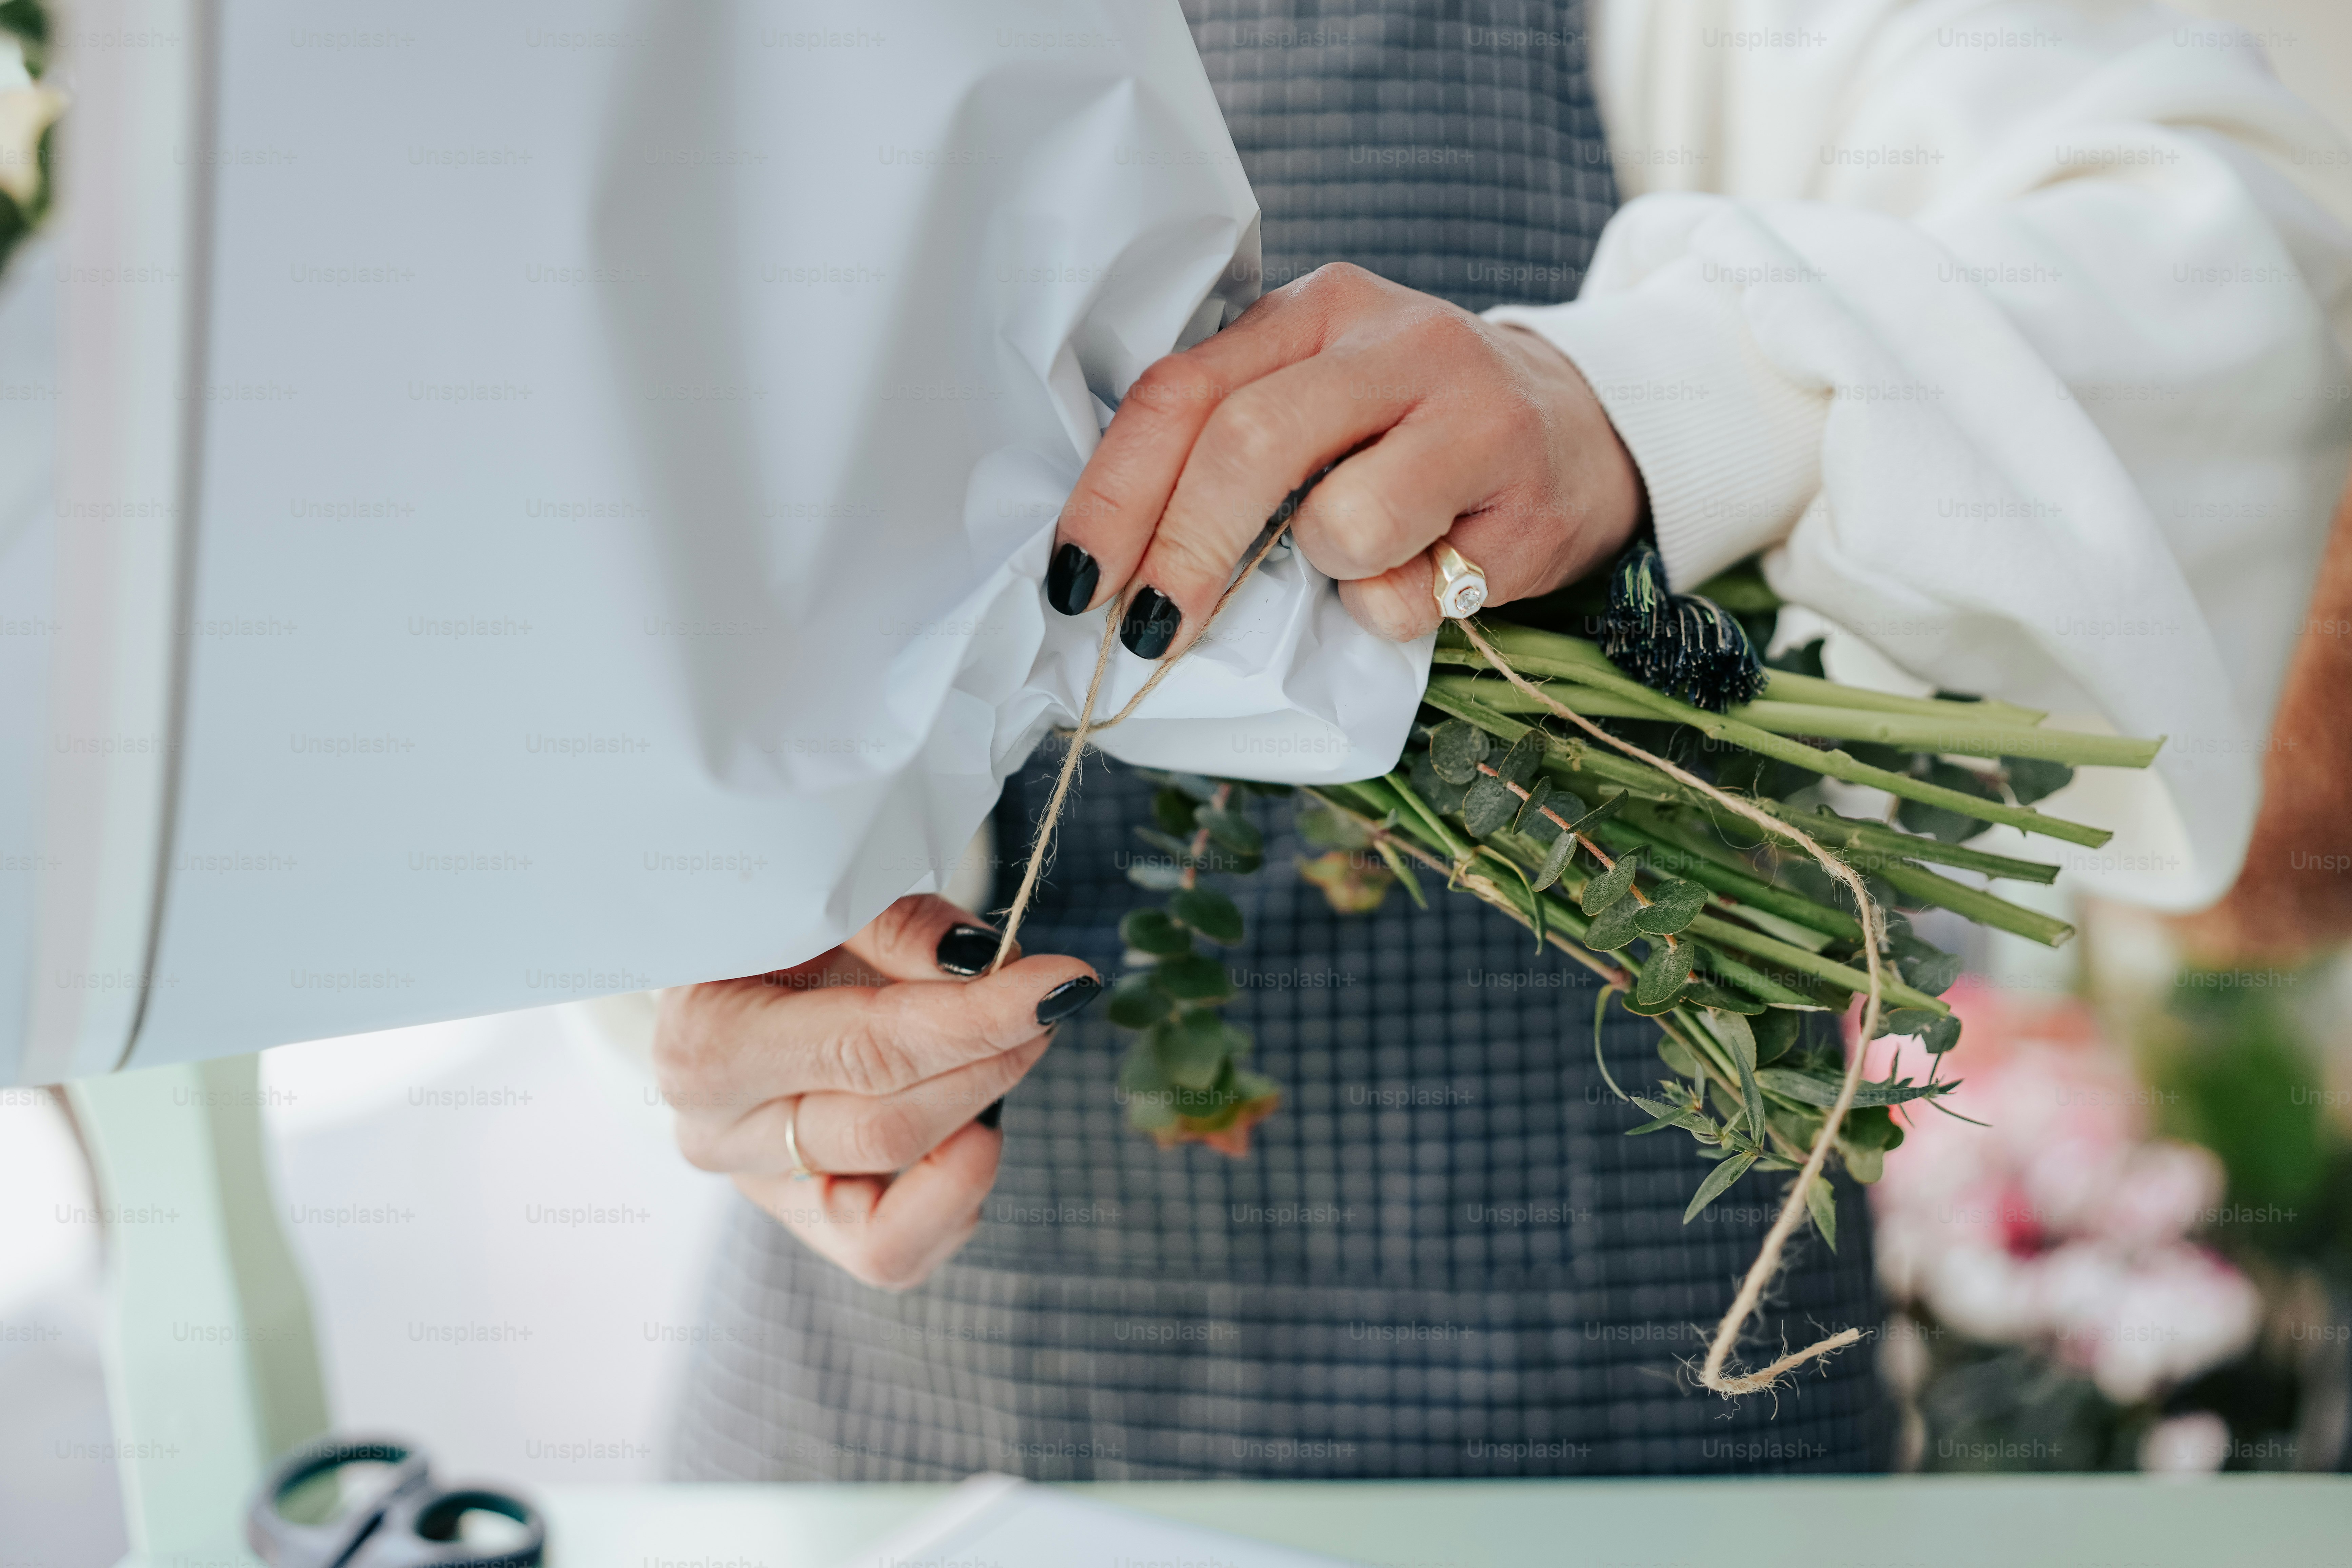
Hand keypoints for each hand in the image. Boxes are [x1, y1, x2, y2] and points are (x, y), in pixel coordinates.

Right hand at [653, 895, 1099, 1289]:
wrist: (729, 971)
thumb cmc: (779, 922)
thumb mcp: (827, 898)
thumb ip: (896, 924)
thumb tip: (983, 962)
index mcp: (707, 1045)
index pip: (869, 1050)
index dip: (978, 1020)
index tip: (1063, 983)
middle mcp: (719, 1134)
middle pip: (890, 1128)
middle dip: (991, 1062)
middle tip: (1049, 1000)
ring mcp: (759, 1187)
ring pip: (892, 1208)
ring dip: (977, 1124)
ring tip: (1010, 1046)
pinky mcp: (802, 1221)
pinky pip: (892, 1250)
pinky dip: (952, 1194)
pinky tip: (974, 1124)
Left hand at [1044, 262, 1645, 654]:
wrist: (1585, 433)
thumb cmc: (1417, 433)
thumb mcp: (1321, 400)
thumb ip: (1231, 441)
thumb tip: (1120, 564)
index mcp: (1316, 311)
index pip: (1183, 390)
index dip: (1114, 493)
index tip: (1076, 577)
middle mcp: (1394, 342)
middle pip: (1248, 445)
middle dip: (1182, 553)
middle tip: (1147, 630)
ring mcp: (1471, 413)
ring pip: (1342, 521)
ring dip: (1324, 572)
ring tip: (1359, 561)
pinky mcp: (1524, 501)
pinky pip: (1412, 589)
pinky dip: (1394, 607)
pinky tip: (1432, 571)